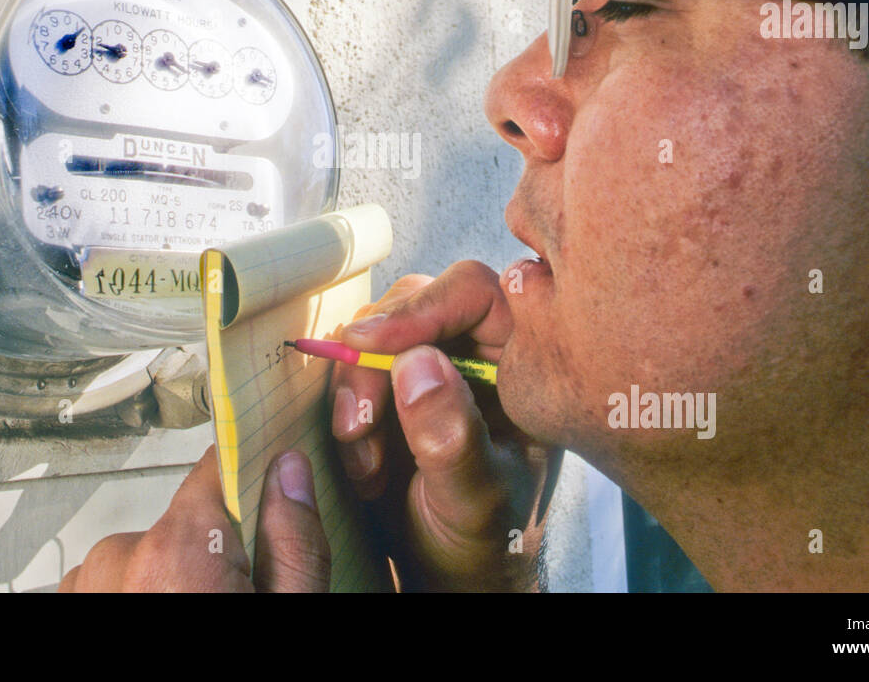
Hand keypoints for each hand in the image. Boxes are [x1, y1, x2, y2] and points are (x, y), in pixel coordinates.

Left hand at [58, 445, 330, 591]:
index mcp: (179, 548)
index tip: (274, 492)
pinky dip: (139, 600)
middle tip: (242, 596)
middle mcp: (119, 557)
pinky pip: (116, 585)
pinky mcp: (69, 601)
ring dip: (173, 584)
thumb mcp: (289, 613)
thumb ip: (295, 546)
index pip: (222, 469)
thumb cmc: (226, 675)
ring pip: (151, 558)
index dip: (255, 482)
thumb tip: (290, 472)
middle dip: (216, 554)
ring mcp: (84, 584)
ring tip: (200, 615)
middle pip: (190, 522)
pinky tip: (169, 616)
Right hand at [331, 260, 559, 590]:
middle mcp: (477, 351)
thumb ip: (451, 438)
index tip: (371, 344)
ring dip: (356, 394)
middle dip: (374, 362)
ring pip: (374, 336)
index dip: (422, 307)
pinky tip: (364, 465)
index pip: (474, 294)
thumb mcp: (475, 500)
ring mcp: (432, 366)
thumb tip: (416, 364)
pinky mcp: (391, 387)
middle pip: (412, 305)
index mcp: (522, 363)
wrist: (456, 576)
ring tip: (368, 466)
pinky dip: (346, 411)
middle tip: (358, 426)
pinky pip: (352, 368)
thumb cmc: (488, 543)